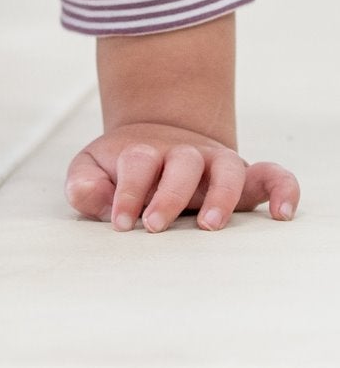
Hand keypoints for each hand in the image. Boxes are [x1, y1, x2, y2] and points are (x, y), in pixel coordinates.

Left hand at [65, 122, 299, 232]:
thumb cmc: (120, 168)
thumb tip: (88, 196)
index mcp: (145, 151)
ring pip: (228, 168)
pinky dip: (282, 188)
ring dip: (222, 194)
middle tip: (154, 225)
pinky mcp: (244, 179)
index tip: (118, 223)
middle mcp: (184, 154)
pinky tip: (281, 214)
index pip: (138, 163)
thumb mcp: (93, 169)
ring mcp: (216, 164)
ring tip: (210, 224)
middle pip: (183, 162)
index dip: (127, 191)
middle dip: (168, 194)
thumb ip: (84, 183)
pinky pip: (272, 175)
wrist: (156, 142)